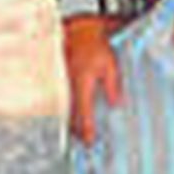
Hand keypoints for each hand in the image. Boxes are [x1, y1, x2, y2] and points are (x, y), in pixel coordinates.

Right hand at [64, 14, 124, 143]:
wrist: (75, 30)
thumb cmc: (93, 44)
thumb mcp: (110, 64)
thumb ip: (112, 85)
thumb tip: (116, 104)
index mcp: (81, 83)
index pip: (83, 113)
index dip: (86, 130)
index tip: (90, 141)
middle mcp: (67, 86)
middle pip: (70, 116)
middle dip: (77, 131)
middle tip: (85, 142)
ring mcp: (60, 83)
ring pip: (64, 109)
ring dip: (71, 122)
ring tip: (79, 134)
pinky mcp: (58, 80)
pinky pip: (62, 99)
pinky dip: (67, 109)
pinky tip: (73, 115)